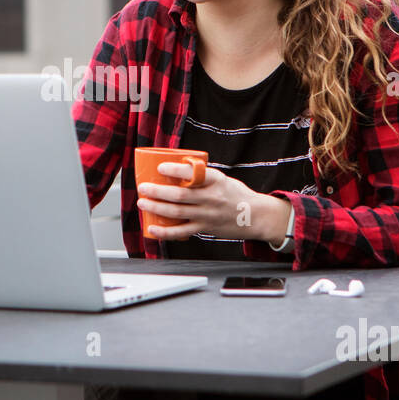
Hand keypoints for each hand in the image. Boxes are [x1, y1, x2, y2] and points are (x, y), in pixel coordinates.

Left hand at [136, 162, 287, 242]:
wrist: (256, 216)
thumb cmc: (235, 194)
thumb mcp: (221, 179)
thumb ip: (201, 177)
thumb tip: (174, 170)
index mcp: (215, 180)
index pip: (192, 173)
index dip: (174, 171)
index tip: (160, 168)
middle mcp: (211, 198)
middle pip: (180, 195)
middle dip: (157, 191)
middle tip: (143, 187)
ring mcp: (208, 215)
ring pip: (177, 212)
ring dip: (157, 207)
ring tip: (143, 202)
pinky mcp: (205, 228)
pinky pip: (182, 232)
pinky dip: (165, 232)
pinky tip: (152, 228)